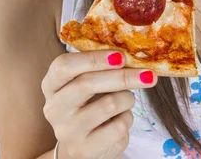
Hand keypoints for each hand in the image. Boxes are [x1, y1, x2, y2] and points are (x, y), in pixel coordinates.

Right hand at [41, 50, 156, 158]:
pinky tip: (121, 118)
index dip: (92, 58)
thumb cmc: (88, 104)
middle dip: (123, 76)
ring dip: (128, 98)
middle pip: (87, 83)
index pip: (63, 66)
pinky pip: (119, 126)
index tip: (120, 55)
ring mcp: (68, 131)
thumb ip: (99, 66)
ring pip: (109, 104)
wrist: (81, 146)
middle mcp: (54, 108)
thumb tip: (132, 52)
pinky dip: (128, 118)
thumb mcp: (85, 83)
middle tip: (149, 74)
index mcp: (52, 84)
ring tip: (127, 99)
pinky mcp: (85, 149)